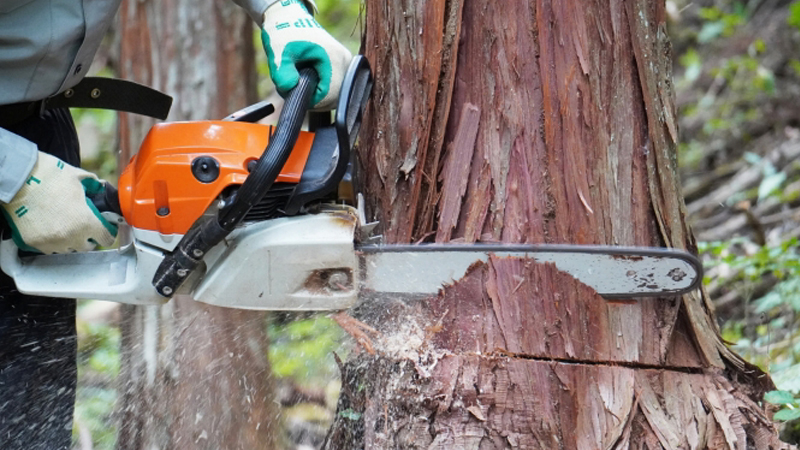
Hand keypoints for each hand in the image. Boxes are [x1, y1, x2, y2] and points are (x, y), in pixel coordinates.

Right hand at [1, 152, 116, 253]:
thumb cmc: (48, 176)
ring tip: (67, 227)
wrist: (17, 179)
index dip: (107, 232)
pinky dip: (53, 242)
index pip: (106, 239)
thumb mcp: (78, 177)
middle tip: (85, 226)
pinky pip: (49, 248)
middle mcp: (70, 236)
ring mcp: (51, 241)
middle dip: (88, 237)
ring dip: (71, 241)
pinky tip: (52, 229)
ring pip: (68, 249)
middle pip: (87, 246)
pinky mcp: (34, 243)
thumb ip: (94, 185)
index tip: (104, 228)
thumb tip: (100, 187)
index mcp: (86, 221)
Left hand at [261, 0, 352, 109]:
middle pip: (334, 97)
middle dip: (313, 98)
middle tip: (295, 87)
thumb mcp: (278, 53)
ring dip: (317, 94)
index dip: (311, 101)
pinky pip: (335, 87)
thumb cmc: (285, 34)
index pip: (330, 95)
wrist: (290, 19)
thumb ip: (281, 73)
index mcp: (333, 58)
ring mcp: (346, 64)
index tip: (295, 93)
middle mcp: (345, 62)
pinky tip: (309, 79)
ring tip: (300, 80)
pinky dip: (321, 88)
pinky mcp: (343, 66)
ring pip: (335, 94)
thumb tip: (290, 88)